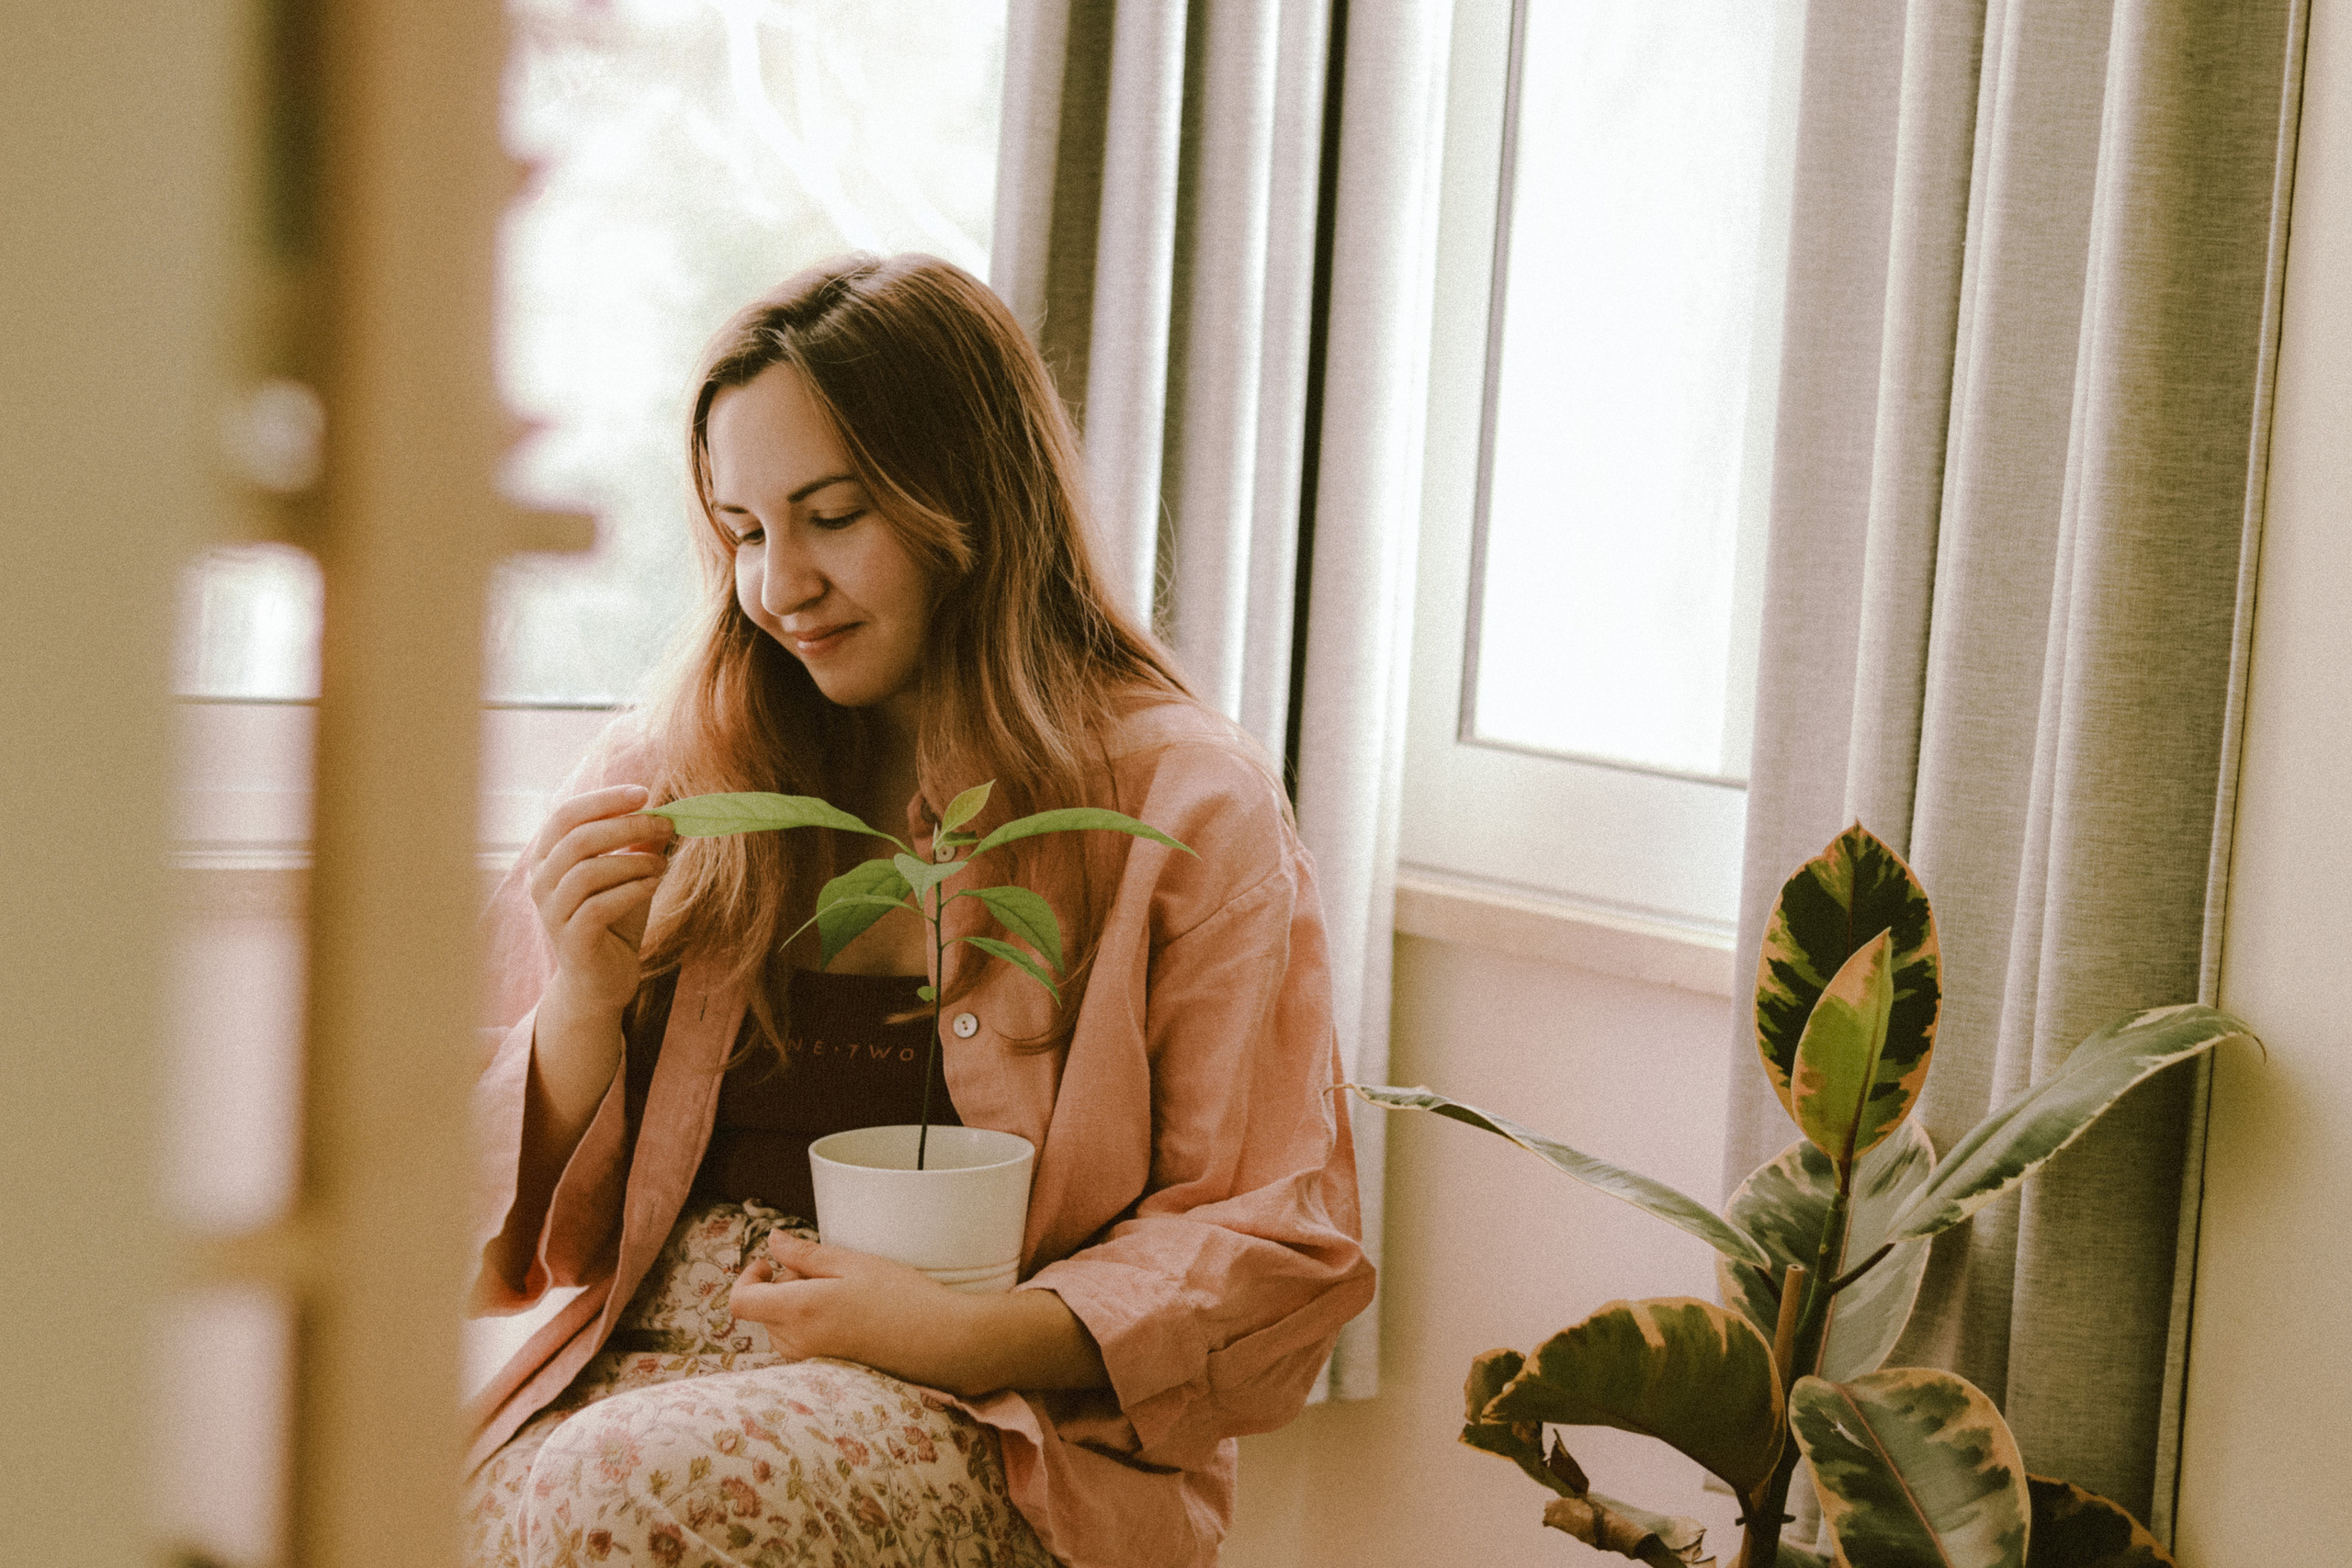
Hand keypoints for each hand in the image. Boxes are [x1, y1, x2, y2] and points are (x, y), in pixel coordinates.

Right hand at [525, 783, 675, 1017]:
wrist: (602, 980)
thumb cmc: (614, 919)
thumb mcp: (629, 874)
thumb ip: (639, 844)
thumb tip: (663, 811)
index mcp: (548, 858)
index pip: (565, 815)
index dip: (603, 800)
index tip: (644, 794)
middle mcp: (541, 882)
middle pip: (578, 838)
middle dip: (627, 826)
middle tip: (665, 824)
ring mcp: (552, 912)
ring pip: (588, 871)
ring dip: (633, 861)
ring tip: (662, 863)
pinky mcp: (571, 939)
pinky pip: (599, 906)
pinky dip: (632, 889)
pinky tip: (653, 885)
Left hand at [731, 1236, 968, 1377]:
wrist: (940, 1343)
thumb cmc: (902, 1299)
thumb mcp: (852, 1263)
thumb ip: (805, 1254)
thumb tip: (773, 1242)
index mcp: (798, 1311)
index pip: (741, 1301)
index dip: (747, 1277)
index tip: (771, 1263)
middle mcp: (797, 1342)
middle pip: (764, 1311)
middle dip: (783, 1286)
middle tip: (826, 1272)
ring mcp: (811, 1361)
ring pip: (782, 1326)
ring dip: (799, 1305)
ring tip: (844, 1294)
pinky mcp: (827, 1371)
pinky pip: (802, 1343)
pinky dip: (813, 1324)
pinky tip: (850, 1316)